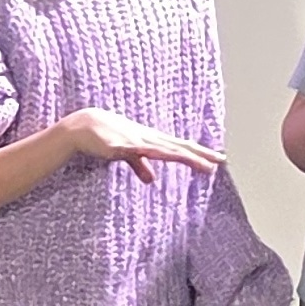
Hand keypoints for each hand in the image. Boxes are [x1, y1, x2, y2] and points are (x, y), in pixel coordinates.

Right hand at [57, 107, 226, 182]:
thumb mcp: (127, 154)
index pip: (180, 147)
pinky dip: (148, 153)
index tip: (217, 159)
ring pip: (164, 150)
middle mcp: (148, 138)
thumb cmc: (106, 137)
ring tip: (201, 163)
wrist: (84, 125)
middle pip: (178, 147)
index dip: (199, 153)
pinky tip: (159, 156)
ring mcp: (135, 140)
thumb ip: (140, 166)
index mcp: (151, 141)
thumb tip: (152, 180)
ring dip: (183, 156)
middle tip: (220, 160)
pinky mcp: (119, 145)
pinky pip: (136, 151)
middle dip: (199, 154)